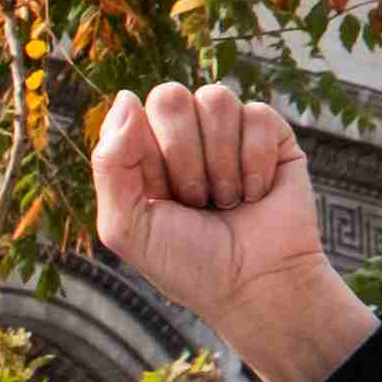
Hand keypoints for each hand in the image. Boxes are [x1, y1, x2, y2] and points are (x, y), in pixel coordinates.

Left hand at [85, 85, 367, 381]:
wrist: (255, 286)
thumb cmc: (187, 261)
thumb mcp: (127, 226)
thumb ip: (110, 164)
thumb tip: (125, 97)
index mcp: (142, 151)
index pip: (131, 113)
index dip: (147, 155)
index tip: (161, 197)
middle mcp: (183, 134)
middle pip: (170, 96)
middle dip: (182, 156)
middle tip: (196, 199)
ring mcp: (227, 130)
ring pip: (216, 98)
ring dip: (220, 162)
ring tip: (226, 200)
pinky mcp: (271, 134)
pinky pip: (257, 114)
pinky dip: (255, 163)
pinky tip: (256, 193)